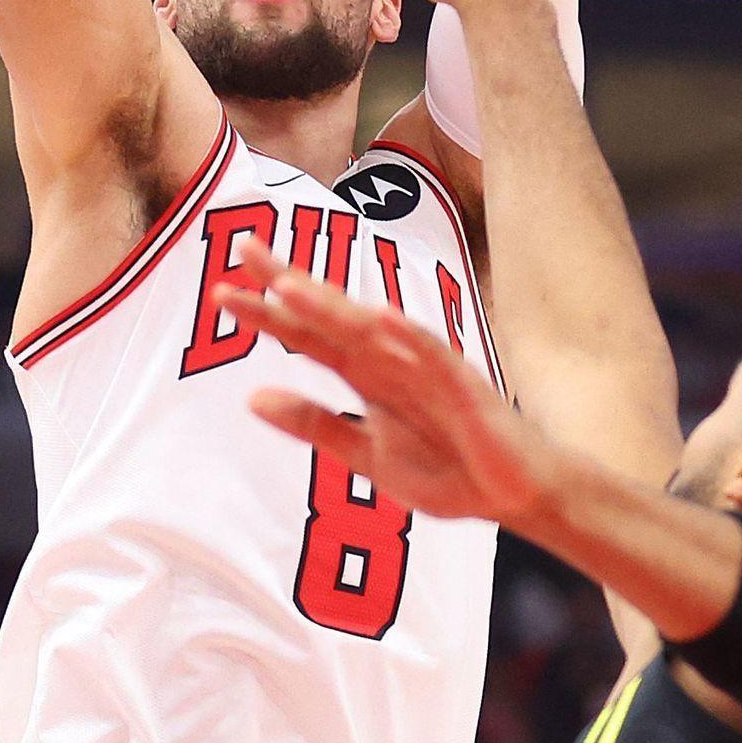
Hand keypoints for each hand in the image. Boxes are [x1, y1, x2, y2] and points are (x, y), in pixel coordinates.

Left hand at [221, 240, 551, 525]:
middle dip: (290, 284)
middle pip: (333, 317)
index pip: (309, 336)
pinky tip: (381, 316)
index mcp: (367, 376)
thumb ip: (314, 424)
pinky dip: (408, 335)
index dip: (269, 313)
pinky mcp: (464, 387)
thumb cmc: (448, 470)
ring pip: (373, 331)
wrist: (518, 495)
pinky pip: (433, 357)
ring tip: (291, 285)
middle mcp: (392, 361)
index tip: (223, 291)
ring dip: (333, 307)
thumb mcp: (367, 455)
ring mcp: (428, 370)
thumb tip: (251, 398)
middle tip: (244, 247)